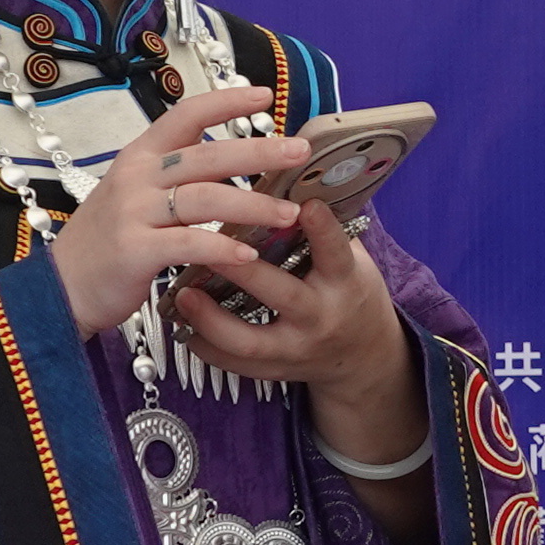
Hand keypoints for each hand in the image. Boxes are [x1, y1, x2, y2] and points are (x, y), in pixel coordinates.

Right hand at [50, 84, 310, 339]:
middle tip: (299, 153)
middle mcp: (136, 176)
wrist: (58, 288)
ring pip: (205, 198)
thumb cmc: (107, 242)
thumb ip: (174, 176)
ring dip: (253, 205)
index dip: (226, 101)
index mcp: (139, 156)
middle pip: (207, 155)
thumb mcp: (135, 194)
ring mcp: (133, 212)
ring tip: (289, 213)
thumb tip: (231, 163)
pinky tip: (249, 254)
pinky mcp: (134, 250)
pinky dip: (223, 247)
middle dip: (259, 151)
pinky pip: (189, 243)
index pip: (185, 114)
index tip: (265, 95)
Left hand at [163, 196, 415, 430]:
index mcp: (344, 282)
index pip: (335, 253)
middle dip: (244, 271)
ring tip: (182, 293)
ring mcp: (296, 348)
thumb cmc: (348, 292)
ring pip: (249, 339)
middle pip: (282, 294)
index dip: (321, 229)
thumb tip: (296, 175)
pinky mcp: (274, 369)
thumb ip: (325, 227)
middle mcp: (320, 317)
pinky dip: (205, 345)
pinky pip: (234, 363)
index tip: (304, 203)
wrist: (362, 355)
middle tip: (207, 244)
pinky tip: (182, 325)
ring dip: (211, 317)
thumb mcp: (351, 259)